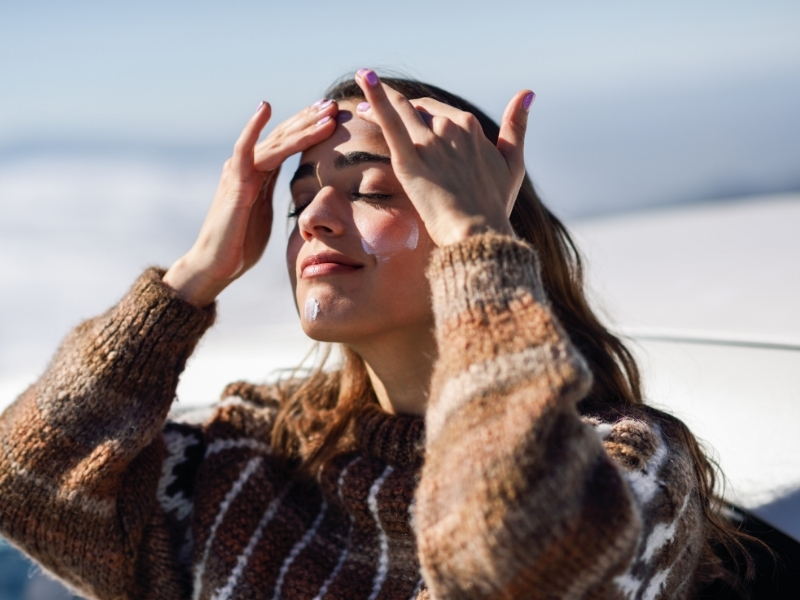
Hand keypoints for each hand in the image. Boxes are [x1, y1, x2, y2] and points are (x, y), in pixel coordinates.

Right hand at [163, 99, 338, 305]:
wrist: (215, 265)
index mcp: (259, 174)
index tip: (333, 116)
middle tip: (334, 104)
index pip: (288, 144)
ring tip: (324, 112)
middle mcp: (248, 166)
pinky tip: (265, 108)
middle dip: (310, 119)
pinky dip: (254, 128)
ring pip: (274, 142)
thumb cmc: (240, 244)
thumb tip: (300, 194)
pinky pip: (244, 150)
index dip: (310, 128)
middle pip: (283, 136)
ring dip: (301, 126)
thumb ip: (277, 196)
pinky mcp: (234, 183)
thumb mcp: (266, 214)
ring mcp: (239, 172)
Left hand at [354, 69, 532, 246]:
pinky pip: (390, 122)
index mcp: (471, 127)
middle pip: (417, 110)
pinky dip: (376, 97)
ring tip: (361, 96)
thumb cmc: (495, 205)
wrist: (478, 232)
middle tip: (371, 108)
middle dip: (397, 107)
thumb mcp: (513, 163)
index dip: (421, 112)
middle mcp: (450, 127)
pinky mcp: (409, 159)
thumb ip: (517, 126)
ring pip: (400, 110)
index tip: (408, 115)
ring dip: (378, 98)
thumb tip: (527, 93)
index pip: (439, 112)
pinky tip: (364, 78)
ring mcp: (429, 142)